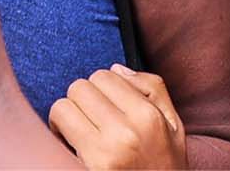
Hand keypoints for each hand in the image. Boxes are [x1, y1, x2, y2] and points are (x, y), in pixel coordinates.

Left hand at [49, 68, 187, 169]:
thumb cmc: (165, 167)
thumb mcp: (174, 127)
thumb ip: (153, 89)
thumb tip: (116, 68)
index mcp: (148, 117)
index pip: (103, 75)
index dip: (101, 89)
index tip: (104, 105)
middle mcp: (125, 133)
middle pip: (78, 88)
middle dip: (81, 101)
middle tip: (90, 119)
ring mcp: (103, 155)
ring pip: (61, 108)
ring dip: (66, 118)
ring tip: (79, 133)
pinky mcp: (87, 170)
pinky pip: (56, 137)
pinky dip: (58, 138)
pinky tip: (70, 150)